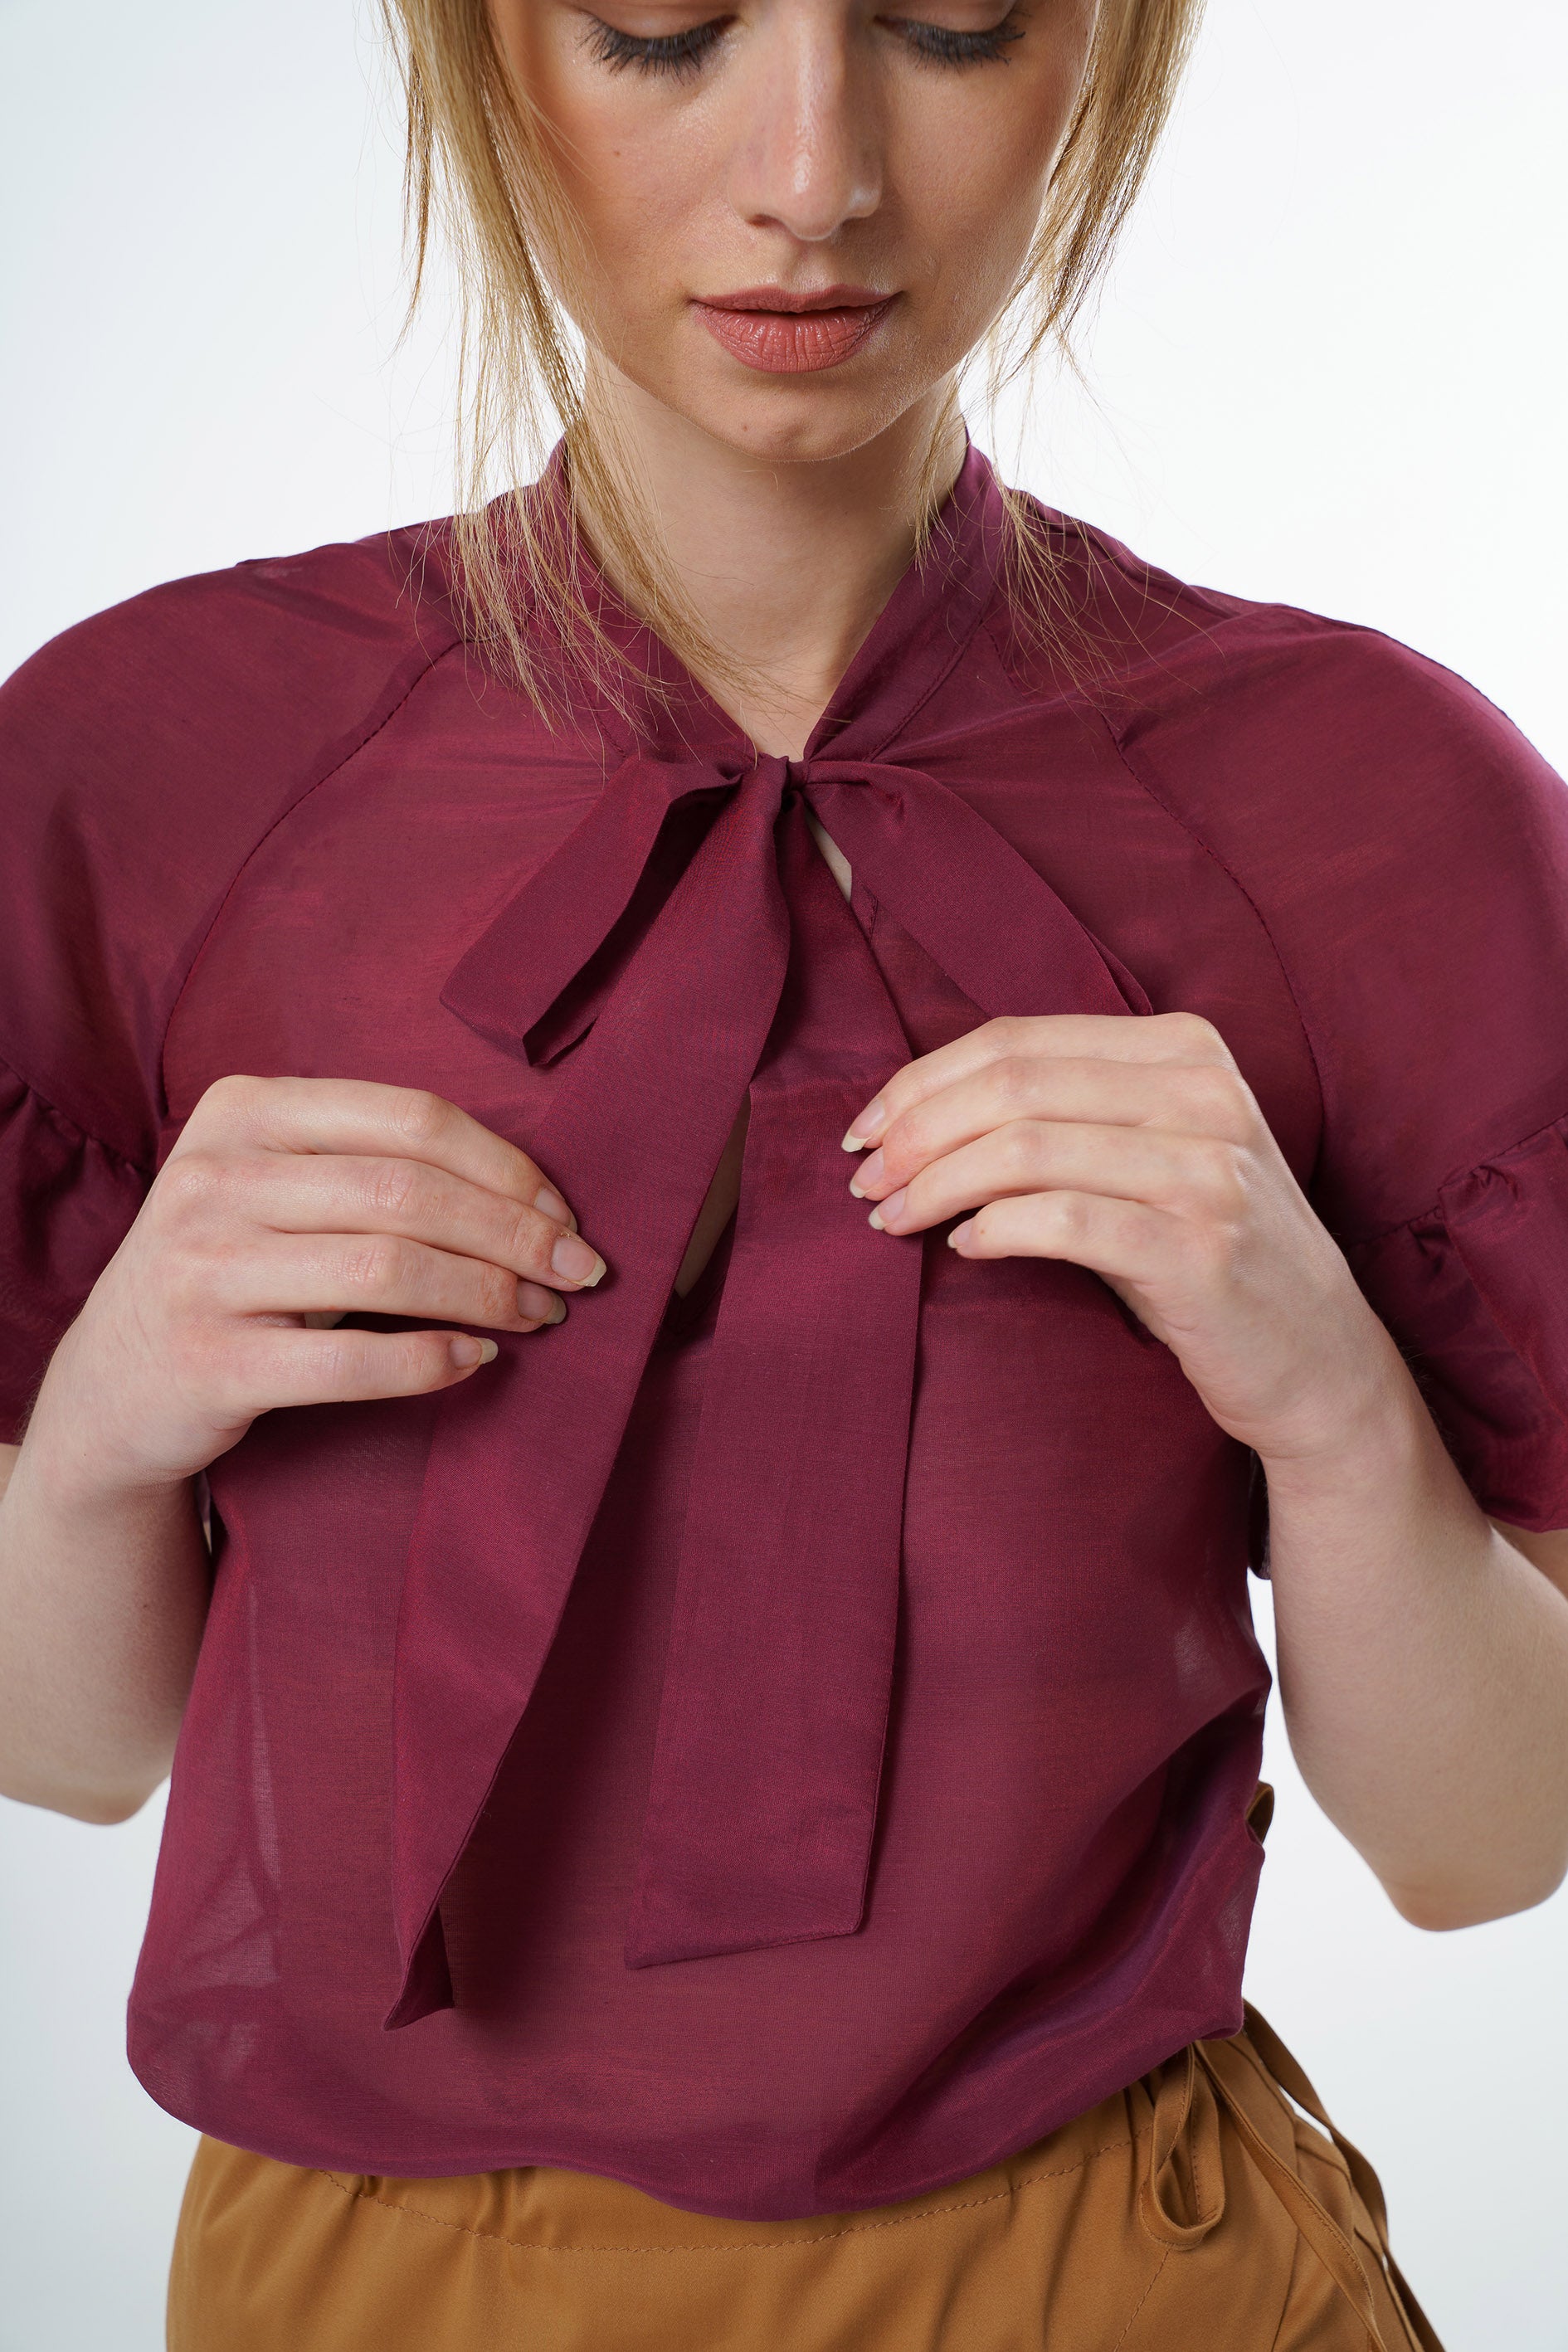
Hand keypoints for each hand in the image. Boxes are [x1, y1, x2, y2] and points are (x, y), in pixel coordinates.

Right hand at [26, 1075, 606, 1497]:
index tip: (566, 1215)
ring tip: (539, 1316)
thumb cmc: (233, 1272)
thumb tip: (536, 1199)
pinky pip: (349, 1361)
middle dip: (516, 1235)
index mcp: (243, 1110)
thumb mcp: (276, 1188)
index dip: (507, 1168)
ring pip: (388, 1270)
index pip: (411, 1119)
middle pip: (409, 1193)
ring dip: (489, 1295)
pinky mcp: (208, 1363)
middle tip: (579, 1274)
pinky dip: (431, 1361)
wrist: (112, 1386)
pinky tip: (476, 1360)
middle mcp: (214, 1178)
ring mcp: (202, 1270)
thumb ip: (373, 1166)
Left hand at [841, 1012, 1401, 1464]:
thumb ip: (1068, 1110)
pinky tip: (965, 1247)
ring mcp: (1209, 1170)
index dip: (922, 1081)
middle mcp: (1204, 1093)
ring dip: (936, 1184)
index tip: (866, 1130)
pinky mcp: (1200, 1250)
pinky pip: (1063, 1220)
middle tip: (864, 1180)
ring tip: (891, 1219)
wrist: (1319, 1360)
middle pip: (1012, 1085)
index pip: (1017, 1040)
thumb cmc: (1206, 1252)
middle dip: (915, 1131)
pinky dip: (994, 1228)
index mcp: (1185, 1047)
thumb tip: (916, 1110)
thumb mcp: (1153, 1151)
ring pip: (1026, 1147)